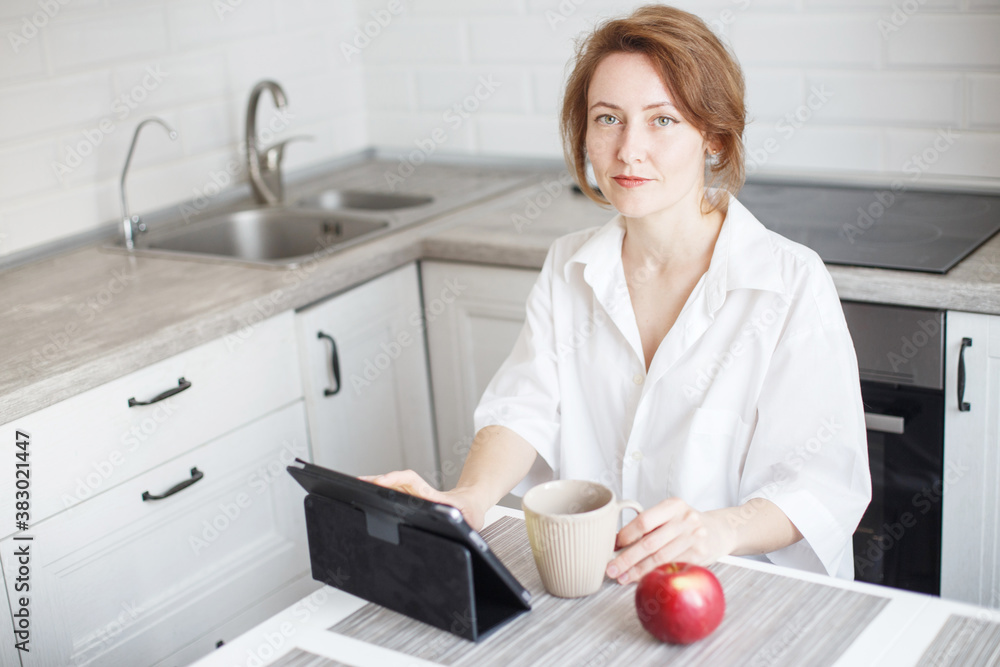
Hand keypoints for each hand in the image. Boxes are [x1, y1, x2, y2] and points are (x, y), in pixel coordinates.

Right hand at [359, 469, 489, 530]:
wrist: (471, 504)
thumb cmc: (470, 513)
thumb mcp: (471, 520)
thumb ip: (465, 524)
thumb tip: (460, 526)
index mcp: (434, 498)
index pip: (412, 483)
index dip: (396, 480)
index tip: (382, 481)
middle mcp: (422, 493)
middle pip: (397, 482)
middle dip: (378, 481)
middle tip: (361, 482)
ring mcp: (416, 495)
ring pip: (393, 486)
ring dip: (376, 485)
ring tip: (358, 486)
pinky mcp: (412, 498)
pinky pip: (394, 492)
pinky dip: (380, 491)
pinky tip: (368, 493)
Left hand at [605, 498, 734, 584]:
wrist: (719, 531)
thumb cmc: (687, 524)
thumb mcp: (670, 515)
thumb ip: (649, 525)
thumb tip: (617, 541)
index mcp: (673, 506)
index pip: (644, 521)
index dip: (626, 535)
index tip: (613, 546)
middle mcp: (685, 520)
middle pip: (649, 543)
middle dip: (626, 558)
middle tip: (611, 568)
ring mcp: (694, 538)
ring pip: (659, 558)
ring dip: (637, 570)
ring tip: (622, 577)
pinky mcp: (699, 556)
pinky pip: (672, 567)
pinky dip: (654, 574)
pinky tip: (642, 578)